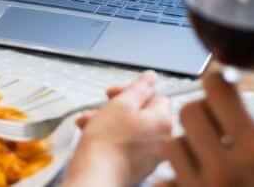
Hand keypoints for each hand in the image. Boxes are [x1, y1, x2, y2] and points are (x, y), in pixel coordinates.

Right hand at [63, 71, 172, 186]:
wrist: (95, 176)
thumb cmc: (107, 143)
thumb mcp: (121, 103)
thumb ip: (139, 87)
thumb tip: (150, 77)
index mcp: (164, 122)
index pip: (156, 95)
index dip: (133, 91)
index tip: (116, 93)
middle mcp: (162, 140)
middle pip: (142, 112)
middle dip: (117, 107)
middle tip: (102, 107)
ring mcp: (150, 156)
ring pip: (131, 128)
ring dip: (109, 121)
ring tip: (89, 122)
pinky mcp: (137, 166)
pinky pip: (127, 144)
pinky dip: (112, 137)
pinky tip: (92, 136)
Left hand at [156, 73, 253, 186]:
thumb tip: (228, 96)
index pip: (218, 92)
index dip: (219, 83)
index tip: (221, 85)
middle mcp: (225, 171)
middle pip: (188, 112)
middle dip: (202, 114)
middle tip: (216, 125)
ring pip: (171, 144)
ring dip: (186, 146)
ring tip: (207, 158)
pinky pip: (165, 180)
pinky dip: (178, 178)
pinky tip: (200, 182)